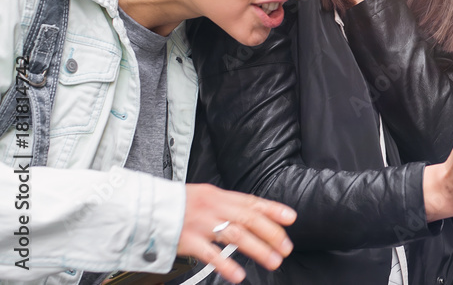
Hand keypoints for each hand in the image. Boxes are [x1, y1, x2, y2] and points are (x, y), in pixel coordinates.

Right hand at [177, 184, 296, 282]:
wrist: (142, 208)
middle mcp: (212, 207)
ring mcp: (200, 224)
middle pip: (248, 218)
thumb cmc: (176, 205)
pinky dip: (226, 265)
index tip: (291, 218)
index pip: (251, 201)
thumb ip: (227, 205)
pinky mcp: (187, 240)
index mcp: (218, 196)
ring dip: (257, 249)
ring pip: (235, 235)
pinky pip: (210, 254)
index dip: (273, 209)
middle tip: (286, 248)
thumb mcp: (204, 197)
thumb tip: (254, 214)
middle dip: (271, 233)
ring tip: (273, 261)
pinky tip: (238, 274)